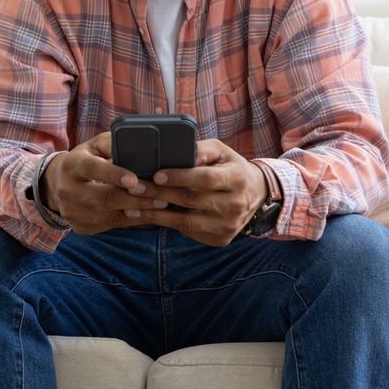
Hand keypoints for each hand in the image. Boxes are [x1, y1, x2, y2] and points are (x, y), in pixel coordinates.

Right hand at [40, 133, 175, 234]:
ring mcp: (74, 212)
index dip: (113, 174)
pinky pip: (112, 226)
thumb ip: (113, 143)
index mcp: (72, 165)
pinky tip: (150, 214)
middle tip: (161, 196)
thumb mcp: (95, 146)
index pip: (91, 169)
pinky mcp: (82, 227)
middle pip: (104, 198)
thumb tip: (138, 144)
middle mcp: (68, 190)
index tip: (134, 179)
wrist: (59, 185)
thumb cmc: (87, 159)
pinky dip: (134, 221)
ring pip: (111, 216)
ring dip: (139, 211)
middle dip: (135, 198)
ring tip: (162, 204)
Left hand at [121, 139, 268, 246]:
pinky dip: (165, 224)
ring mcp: (226, 226)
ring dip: (156, 214)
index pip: (205, 179)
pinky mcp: (219, 239)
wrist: (256, 196)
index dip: (180, 177)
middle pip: (191, 200)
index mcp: (237, 179)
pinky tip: (146, 217)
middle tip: (134, 187)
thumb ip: (200, 150)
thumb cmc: (231, 167)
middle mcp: (234, 205)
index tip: (156, 174)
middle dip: (159, 193)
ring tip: (132, 206)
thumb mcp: (222, 152)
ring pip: (185, 221)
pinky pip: (187, 231)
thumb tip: (178, 150)